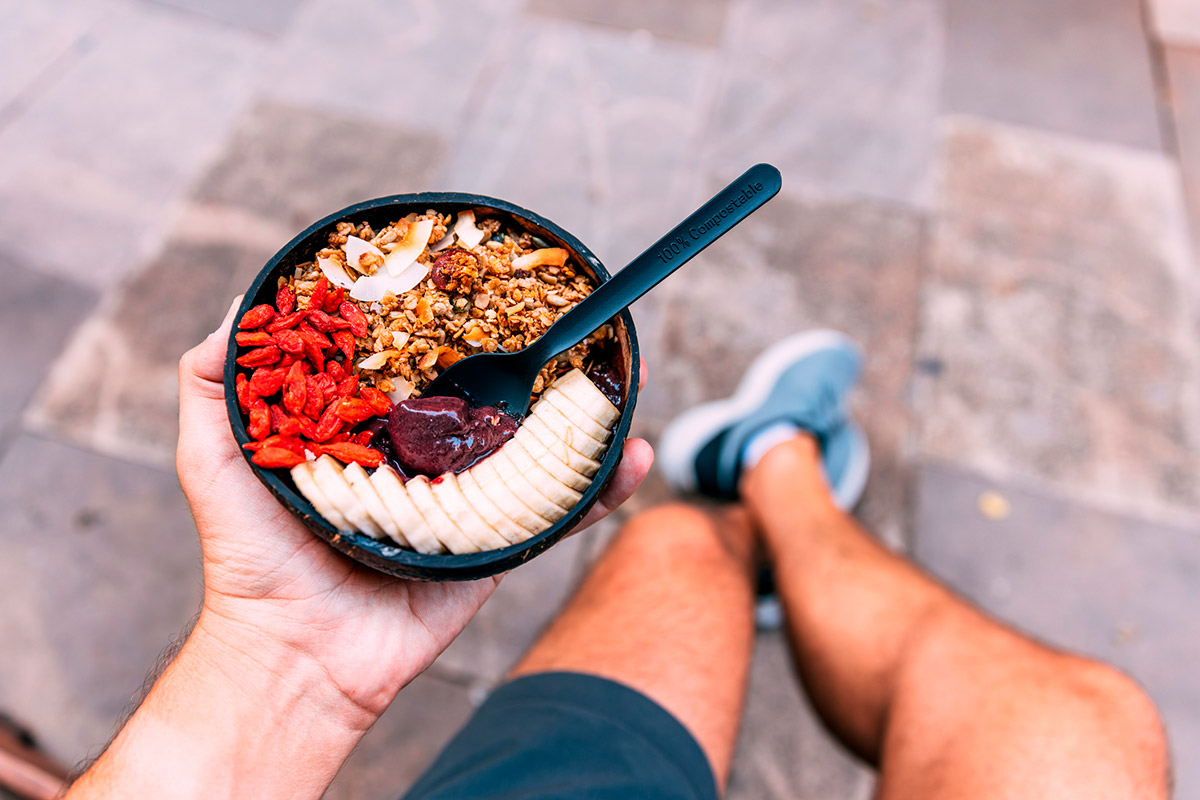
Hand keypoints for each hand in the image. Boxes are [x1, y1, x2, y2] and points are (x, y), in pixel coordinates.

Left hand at [176, 297, 653, 721]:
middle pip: (491, 402)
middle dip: (532, 363)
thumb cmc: (251, 559)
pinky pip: (558, 513)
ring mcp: (465, 503)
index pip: (421, 369)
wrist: (296, 653)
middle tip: (566, 320)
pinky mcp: (495, 547)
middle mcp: (425, 461)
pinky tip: (634, 455)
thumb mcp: (213, 459)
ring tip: (619, 373)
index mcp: (372, 434)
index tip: (482, 281)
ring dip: (584, 415)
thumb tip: (240, 308)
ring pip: (536, 449)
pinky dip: (604, 489)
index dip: (453, 327)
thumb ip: (213, 386)